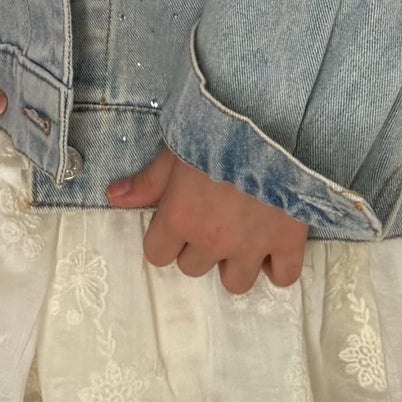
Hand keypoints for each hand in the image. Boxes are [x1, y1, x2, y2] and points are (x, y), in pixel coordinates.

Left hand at [105, 146, 307, 294]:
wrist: (275, 119)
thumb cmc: (220, 128)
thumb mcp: (178, 149)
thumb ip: (149, 180)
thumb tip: (113, 197)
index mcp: (180, 218)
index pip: (157, 255)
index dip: (166, 237)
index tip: (178, 217)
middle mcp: (212, 240)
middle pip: (192, 268)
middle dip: (199, 246)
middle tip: (214, 215)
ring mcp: (252, 246)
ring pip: (235, 282)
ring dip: (235, 263)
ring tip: (242, 234)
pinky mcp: (288, 242)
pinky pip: (283, 277)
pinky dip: (277, 266)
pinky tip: (273, 245)